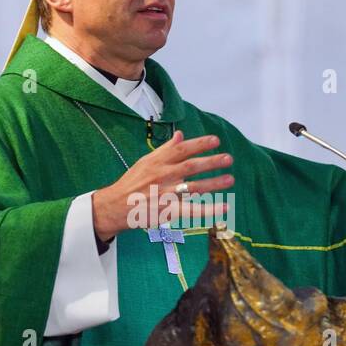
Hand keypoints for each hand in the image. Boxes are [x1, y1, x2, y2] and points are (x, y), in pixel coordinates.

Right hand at [90, 131, 233, 239]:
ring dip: (214, 183)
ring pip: (194, 187)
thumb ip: (165, 149)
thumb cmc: (131, 183)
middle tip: (228, 159)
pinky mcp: (168, 211)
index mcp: (157, 162)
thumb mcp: (145, 162)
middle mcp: (162, 176)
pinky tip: (224, 208)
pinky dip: (209, 209)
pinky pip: (192, 210)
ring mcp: (166, 193)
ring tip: (230, 179)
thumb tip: (180, 135)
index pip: (181, 149)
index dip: (199, 144)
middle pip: (191, 166)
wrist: (115, 206)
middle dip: (211, 162)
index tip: (216, 141)